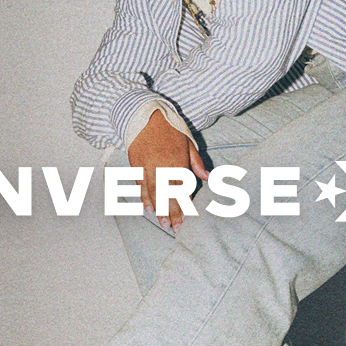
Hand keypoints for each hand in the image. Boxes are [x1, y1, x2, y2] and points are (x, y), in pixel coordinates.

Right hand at [127, 110, 208, 232]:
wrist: (144, 116)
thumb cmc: (170, 129)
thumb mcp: (188, 143)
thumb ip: (197, 163)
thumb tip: (209, 178)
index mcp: (177, 163)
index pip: (182, 190)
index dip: (184, 206)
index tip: (187, 219)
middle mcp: (161, 168)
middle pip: (167, 196)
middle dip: (172, 213)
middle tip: (175, 228)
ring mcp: (147, 168)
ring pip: (153, 194)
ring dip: (159, 210)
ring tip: (163, 223)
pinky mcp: (136, 166)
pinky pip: (141, 186)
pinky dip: (144, 198)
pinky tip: (149, 208)